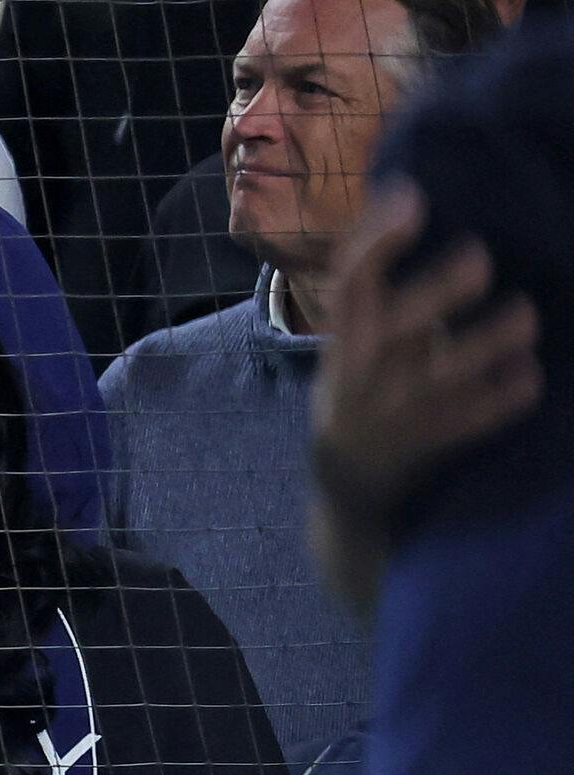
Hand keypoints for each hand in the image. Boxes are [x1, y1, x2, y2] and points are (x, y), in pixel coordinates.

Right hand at [313, 182, 542, 523]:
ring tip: (524, 317)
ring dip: (487, 342)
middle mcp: (366, 372)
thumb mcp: (349, 338)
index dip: (377, 240)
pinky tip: (528, 377)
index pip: (349, 283)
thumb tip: (401, 198)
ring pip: (443, 374)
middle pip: (399, 326)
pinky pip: (470, 420)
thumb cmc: (357, 387)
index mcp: (345, 338)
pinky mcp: (429, 441)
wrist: (348, 478)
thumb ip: (371, 286)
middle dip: (440, 290)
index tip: (414, 200)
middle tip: (480, 259)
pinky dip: (503, 399)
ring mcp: (398, 410)